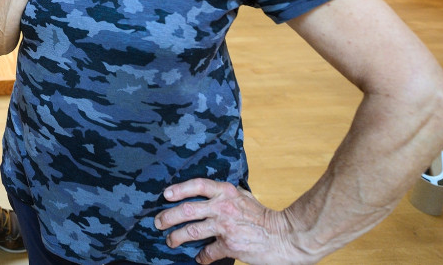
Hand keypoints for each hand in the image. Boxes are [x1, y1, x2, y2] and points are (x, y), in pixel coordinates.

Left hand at [155, 178, 310, 264]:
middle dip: (168, 216)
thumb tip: (207, 193)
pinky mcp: (229, 245)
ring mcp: (224, 226)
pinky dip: (201, 257)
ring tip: (170, 240)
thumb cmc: (263, 216)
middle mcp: (222, 206)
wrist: (284, 236)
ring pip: (191, 231)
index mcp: (226, 192)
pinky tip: (198, 258)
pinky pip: (208, 252)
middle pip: (187, 209)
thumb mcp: (243, 196)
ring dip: (177, 237)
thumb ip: (225, 194)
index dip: (179, 189)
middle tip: (158, 222)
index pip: (198, 185)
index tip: (166, 195)